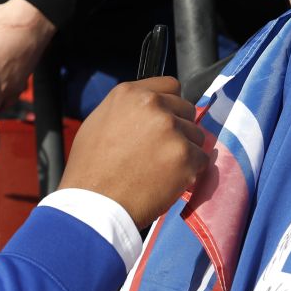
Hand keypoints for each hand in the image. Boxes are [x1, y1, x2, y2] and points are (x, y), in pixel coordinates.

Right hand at [59, 77, 207, 228]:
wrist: (94, 204)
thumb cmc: (90, 169)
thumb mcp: (98, 123)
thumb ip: (127, 110)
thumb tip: (150, 110)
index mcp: (130, 94)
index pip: (171, 85)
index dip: (169, 104)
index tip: (165, 120)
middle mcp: (153, 105)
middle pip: (187, 109)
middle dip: (178, 128)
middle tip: (160, 151)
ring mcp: (171, 130)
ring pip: (196, 135)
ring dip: (185, 150)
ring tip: (160, 169)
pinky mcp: (185, 156)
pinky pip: (201, 159)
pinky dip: (190, 171)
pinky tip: (168, 180)